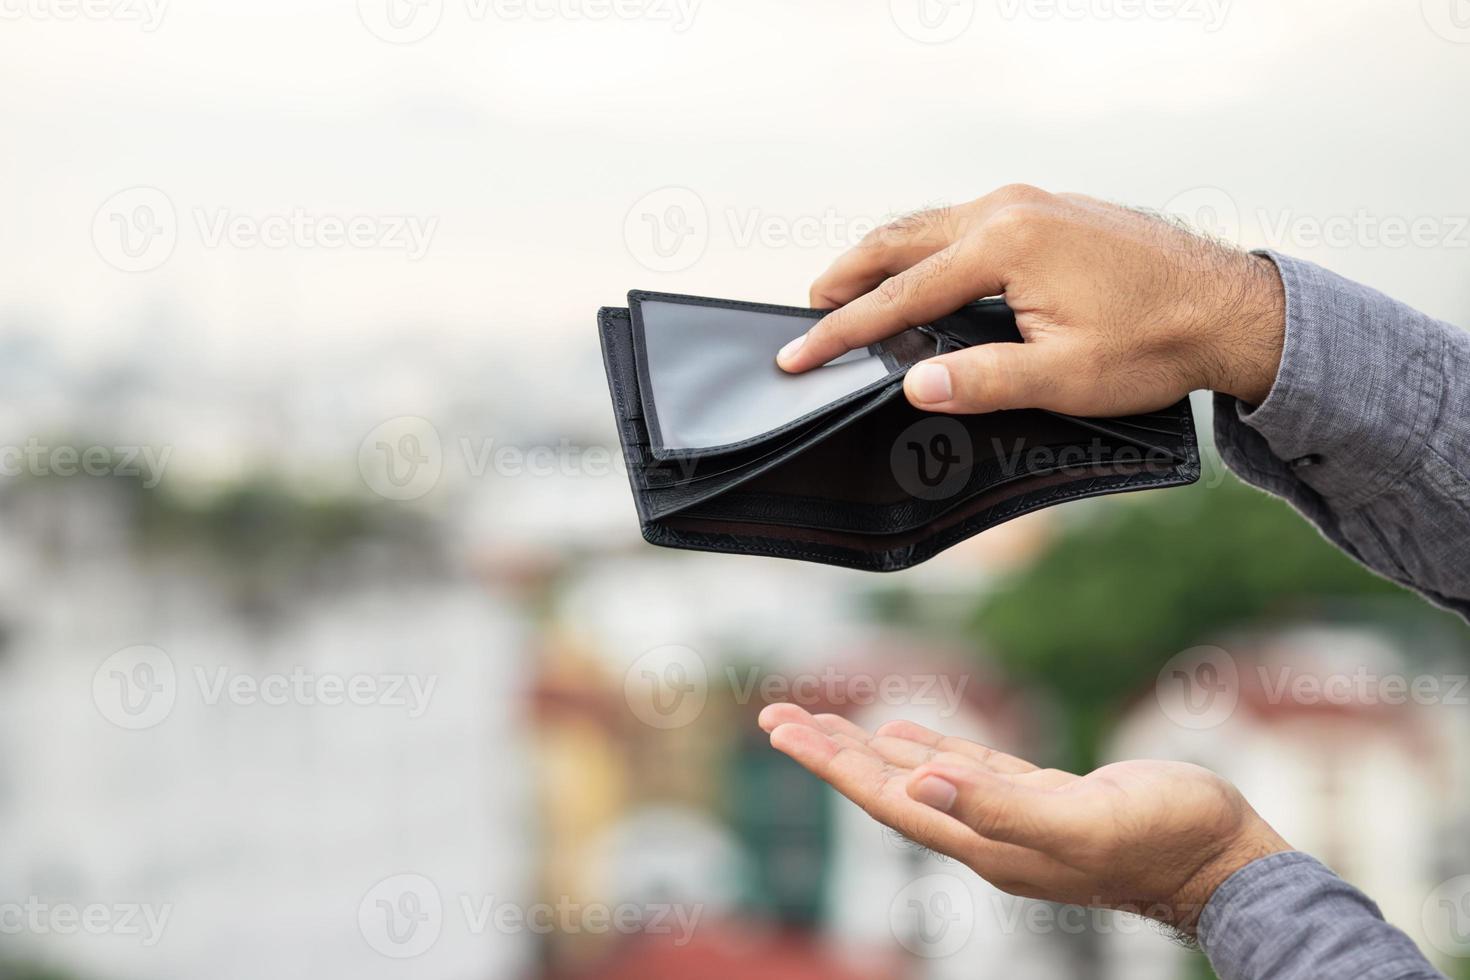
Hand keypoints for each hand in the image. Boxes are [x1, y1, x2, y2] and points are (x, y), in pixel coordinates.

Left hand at [758, 703, 1290, 933]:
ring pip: (921, 777)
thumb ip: (1001, 804)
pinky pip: (965, 770)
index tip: (785, 733)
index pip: (890, 801)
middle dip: (831, 754)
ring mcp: (1012, 819)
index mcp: (987, 843)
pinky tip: (902, 736)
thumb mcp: (1083, 819)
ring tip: (819, 725)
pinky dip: (927, 749)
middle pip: (890, 790)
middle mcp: (987, 835)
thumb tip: (920, 781)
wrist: (1224, 858)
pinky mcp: (1040, 799)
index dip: (834, 768)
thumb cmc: (1165, 838)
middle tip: (775, 719)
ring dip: (867, 751)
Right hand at [776, 185, 1285, 413]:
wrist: (1229, 306)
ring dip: (885, 255)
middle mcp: (1010, 208)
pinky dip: (925, 245)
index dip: (844, 329)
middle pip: (901, 238)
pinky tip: (920, 268)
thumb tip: (913, 385)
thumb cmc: (1153, 342)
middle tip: (808, 308)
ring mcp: (1029, 201)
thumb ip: (983, 380)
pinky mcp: (1046, 208)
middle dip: (848, 274)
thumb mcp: (1064, 376)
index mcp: (1005, 244)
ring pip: (930, 223)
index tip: (800, 353)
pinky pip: (962, 221)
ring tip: (848, 284)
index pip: (901, 292)